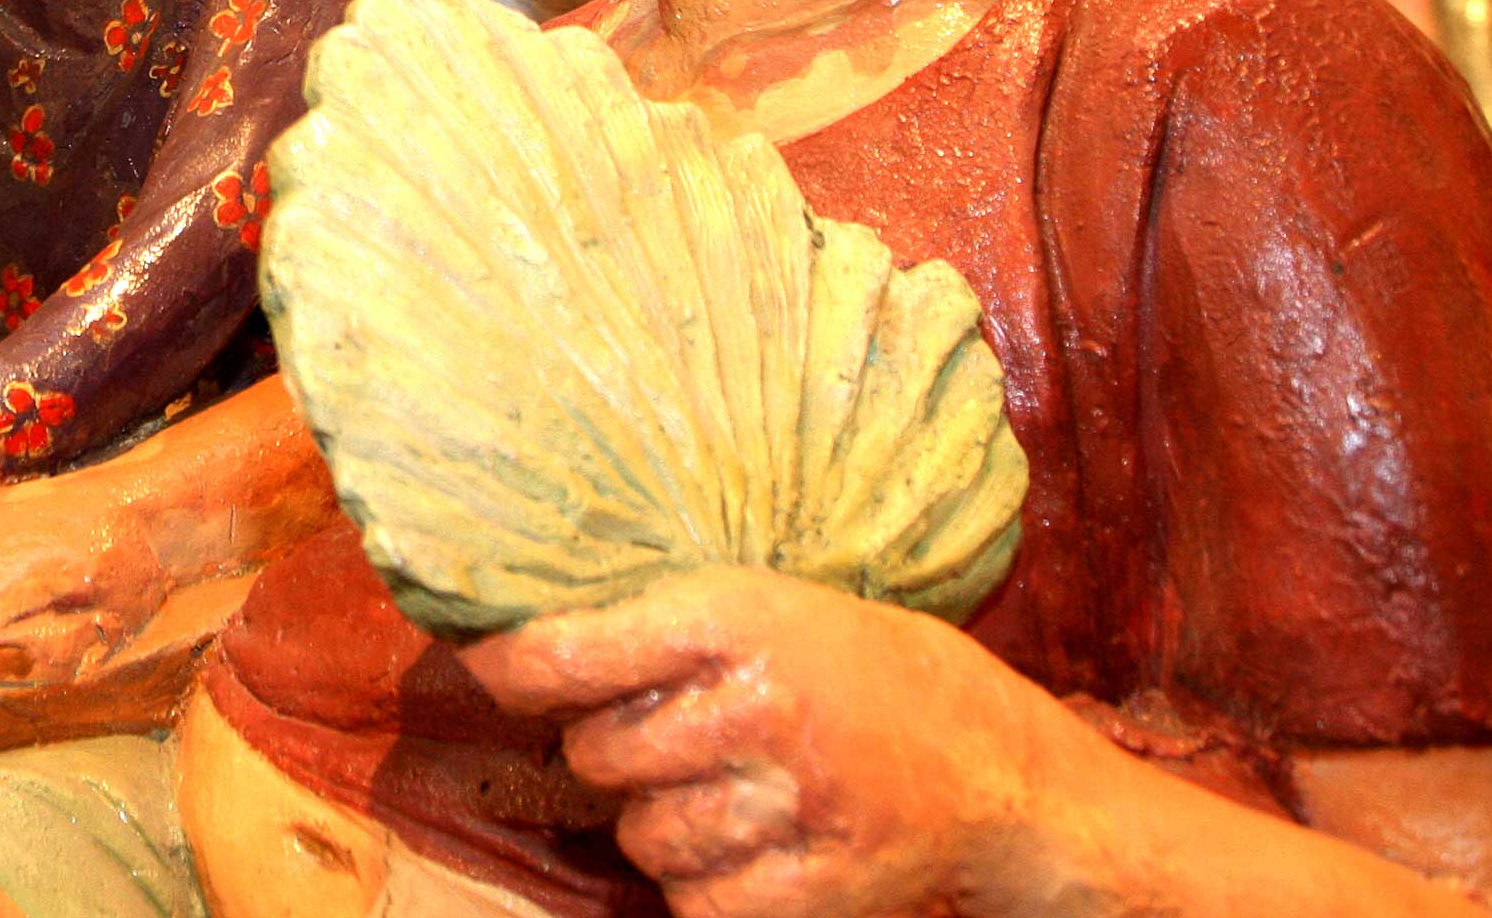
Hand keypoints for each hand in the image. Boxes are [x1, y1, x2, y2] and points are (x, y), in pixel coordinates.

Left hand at [460, 567, 1081, 917]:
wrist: (1003, 769)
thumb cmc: (873, 673)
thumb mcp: (776, 603)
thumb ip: (665, 625)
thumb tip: (520, 644)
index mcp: (739, 617)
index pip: (570, 653)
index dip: (509, 667)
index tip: (487, 669)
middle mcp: (758, 705)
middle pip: (598, 754)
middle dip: (614, 752)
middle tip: (673, 738)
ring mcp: (790, 801)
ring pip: (641, 835)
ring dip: (660, 824)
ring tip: (725, 794)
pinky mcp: (819, 887)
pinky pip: (697, 904)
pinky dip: (705, 889)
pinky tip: (749, 849)